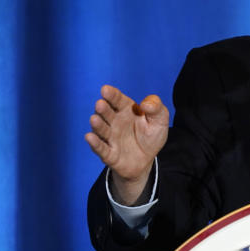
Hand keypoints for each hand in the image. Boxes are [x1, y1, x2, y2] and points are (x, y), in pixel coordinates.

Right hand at [85, 85, 168, 204]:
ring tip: (94, 119)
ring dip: (98, 125)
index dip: (112, 95)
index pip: (118, 100)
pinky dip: (95, 143)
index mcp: (126, 110)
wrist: (146, 160)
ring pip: (102, 130)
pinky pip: (101, 148)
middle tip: (100, 104)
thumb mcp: (160, 120)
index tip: (106, 90)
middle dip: (103, 108)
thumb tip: (146, 104)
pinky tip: (89, 137)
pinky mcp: (109, 154)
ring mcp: (110, 138)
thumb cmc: (151, 136)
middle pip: (107, 113)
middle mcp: (115, 122)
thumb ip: (156, 108)